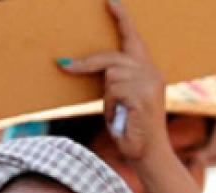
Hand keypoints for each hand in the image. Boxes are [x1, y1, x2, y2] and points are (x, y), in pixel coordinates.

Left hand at [59, 0, 167, 161]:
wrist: (148, 154)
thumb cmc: (130, 128)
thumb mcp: (121, 99)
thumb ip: (114, 81)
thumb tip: (82, 65)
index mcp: (149, 70)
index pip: (133, 39)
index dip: (121, 18)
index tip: (110, 0)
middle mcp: (152, 72)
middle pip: (112, 57)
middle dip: (86, 64)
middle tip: (63, 65)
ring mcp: (149, 82)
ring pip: (111, 76)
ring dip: (107, 98)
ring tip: (118, 113)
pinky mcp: (142, 95)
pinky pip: (113, 91)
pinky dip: (111, 106)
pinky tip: (122, 118)